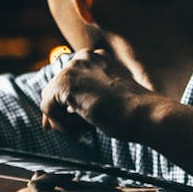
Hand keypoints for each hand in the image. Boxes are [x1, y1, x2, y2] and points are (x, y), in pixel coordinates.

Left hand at [39, 50, 157, 141]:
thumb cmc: (134, 113)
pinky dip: (59, 125)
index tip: (72, 124)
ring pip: (50, 99)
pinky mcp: (65, 84)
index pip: (70, 80)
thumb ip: (88, 100)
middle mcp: (83, 58)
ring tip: (82, 132)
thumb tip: (62, 113)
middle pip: (56, 88)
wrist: (145, 114)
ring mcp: (73, 69)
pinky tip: (79, 132)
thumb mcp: (109, 100)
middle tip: (74, 133)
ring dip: (61, 120)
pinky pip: (47, 108)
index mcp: (97, 59)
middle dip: (60, 113)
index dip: (66, 105)